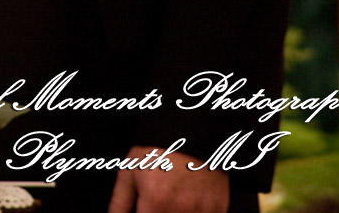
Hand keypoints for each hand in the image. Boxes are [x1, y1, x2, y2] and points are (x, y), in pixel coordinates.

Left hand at [107, 147, 227, 212]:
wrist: (192, 132)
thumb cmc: (156, 152)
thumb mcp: (129, 172)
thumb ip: (119, 203)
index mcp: (156, 201)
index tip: (142, 208)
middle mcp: (182, 209)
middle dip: (155, 212)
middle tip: (155, 202)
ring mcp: (203, 210)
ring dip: (173, 212)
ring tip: (170, 197)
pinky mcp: (219, 209)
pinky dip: (193, 212)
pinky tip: (186, 199)